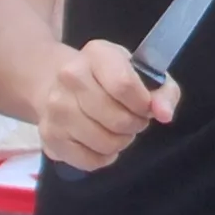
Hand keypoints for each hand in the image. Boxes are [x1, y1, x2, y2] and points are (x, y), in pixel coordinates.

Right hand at [35, 39, 178, 171]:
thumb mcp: (141, 73)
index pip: (124, 85)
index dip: (143, 104)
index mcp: (96, 54)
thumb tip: (164, 114)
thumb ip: (164, 91)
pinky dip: (103, 157)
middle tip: (132, 119)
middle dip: (134, 125)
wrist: (57, 84)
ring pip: (105, 143)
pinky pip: (90, 161)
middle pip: (117, 119)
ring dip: (120, 142)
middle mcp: (70, 77)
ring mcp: (56, 108)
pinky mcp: (50, 136)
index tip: (146, 107)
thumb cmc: (109, 78)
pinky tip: (100, 142)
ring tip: (117, 130)